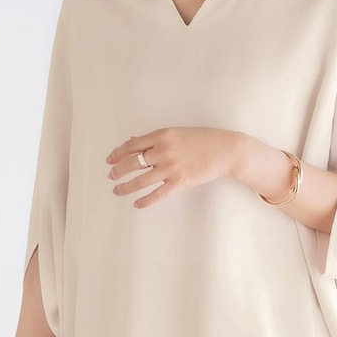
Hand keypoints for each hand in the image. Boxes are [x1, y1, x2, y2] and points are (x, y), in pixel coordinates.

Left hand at [106, 127, 239, 207]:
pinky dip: (145, 200)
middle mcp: (163, 151)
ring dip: (126, 187)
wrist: (226, 150)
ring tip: (117, 190)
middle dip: (118, 171)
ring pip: (141, 180)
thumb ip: (155, 138)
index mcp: (162, 135)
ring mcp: (171, 168)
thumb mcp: (177, 133)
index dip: (118, 153)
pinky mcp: (180, 182)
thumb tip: (132, 141)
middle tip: (111, 176)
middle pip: (132, 163)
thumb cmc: (203, 139)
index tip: (110, 159)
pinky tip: (137, 204)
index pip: (132, 145)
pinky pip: (157, 194)